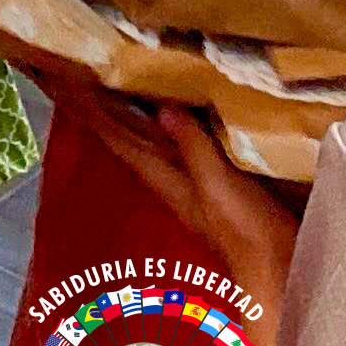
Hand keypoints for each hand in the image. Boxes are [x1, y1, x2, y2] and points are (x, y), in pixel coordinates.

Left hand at [67, 87, 300, 305]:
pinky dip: (167, 128)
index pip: (123, 142)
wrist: (275, 265)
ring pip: (152, 143)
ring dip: (132, 119)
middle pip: (131, 141)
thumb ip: (193, 147)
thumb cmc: (245, 226)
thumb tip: (161, 108)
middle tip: (84, 81)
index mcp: (167, 179)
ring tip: (116, 89)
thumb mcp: (217, 183)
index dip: (98, 116)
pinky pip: (179, 147)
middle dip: (107, 114)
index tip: (71, 87)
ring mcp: (192, 183)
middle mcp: (172, 179)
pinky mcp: (213, 183)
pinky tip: (172, 117)